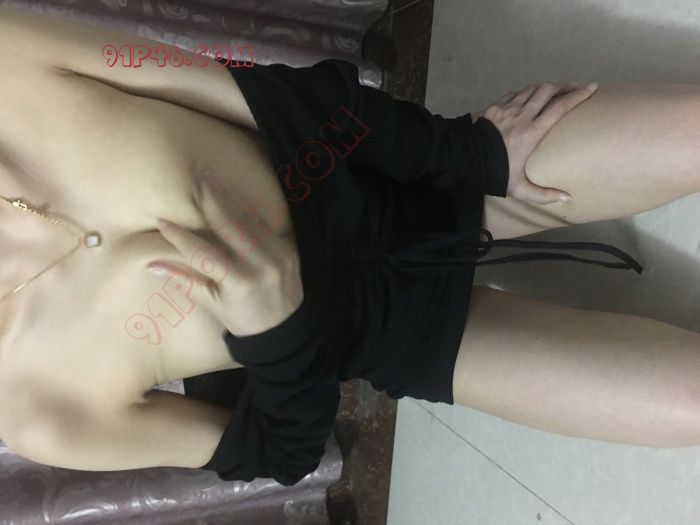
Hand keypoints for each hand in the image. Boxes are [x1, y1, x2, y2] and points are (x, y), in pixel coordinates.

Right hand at [145, 182, 303, 336]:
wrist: (285, 330)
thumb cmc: (243, 319)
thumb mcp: (213, 305)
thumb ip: (185, 282)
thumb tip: (152, 265)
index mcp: (239, 283)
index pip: (202, 254)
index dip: (180, 237)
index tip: (162, 221)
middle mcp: (260, 266)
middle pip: (230, 226)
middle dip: (210, 202)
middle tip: (194, 182)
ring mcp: (278, 255)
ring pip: (249, 221)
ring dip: (229, 200)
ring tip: (211, 182)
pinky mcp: (289, 249)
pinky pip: (265, 225)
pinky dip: (248, 211)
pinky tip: (234, 197)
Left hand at [473, 82, 598, 204]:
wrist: (464, 160)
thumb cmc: (494, 174)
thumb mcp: (519, 189)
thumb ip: (543, 194)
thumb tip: (567, 198)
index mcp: (532, 132)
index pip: (560, 108)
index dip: (578, 95)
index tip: (592, 88)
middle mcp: (522, 115)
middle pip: (547, 91)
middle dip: (564, 86)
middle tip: (575, 88)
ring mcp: (507, 109)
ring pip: (531, 89)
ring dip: (545, 88)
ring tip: (555, 91)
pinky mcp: (495, 107)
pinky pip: (515, 94)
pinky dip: (526, 92)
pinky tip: (529, 97)